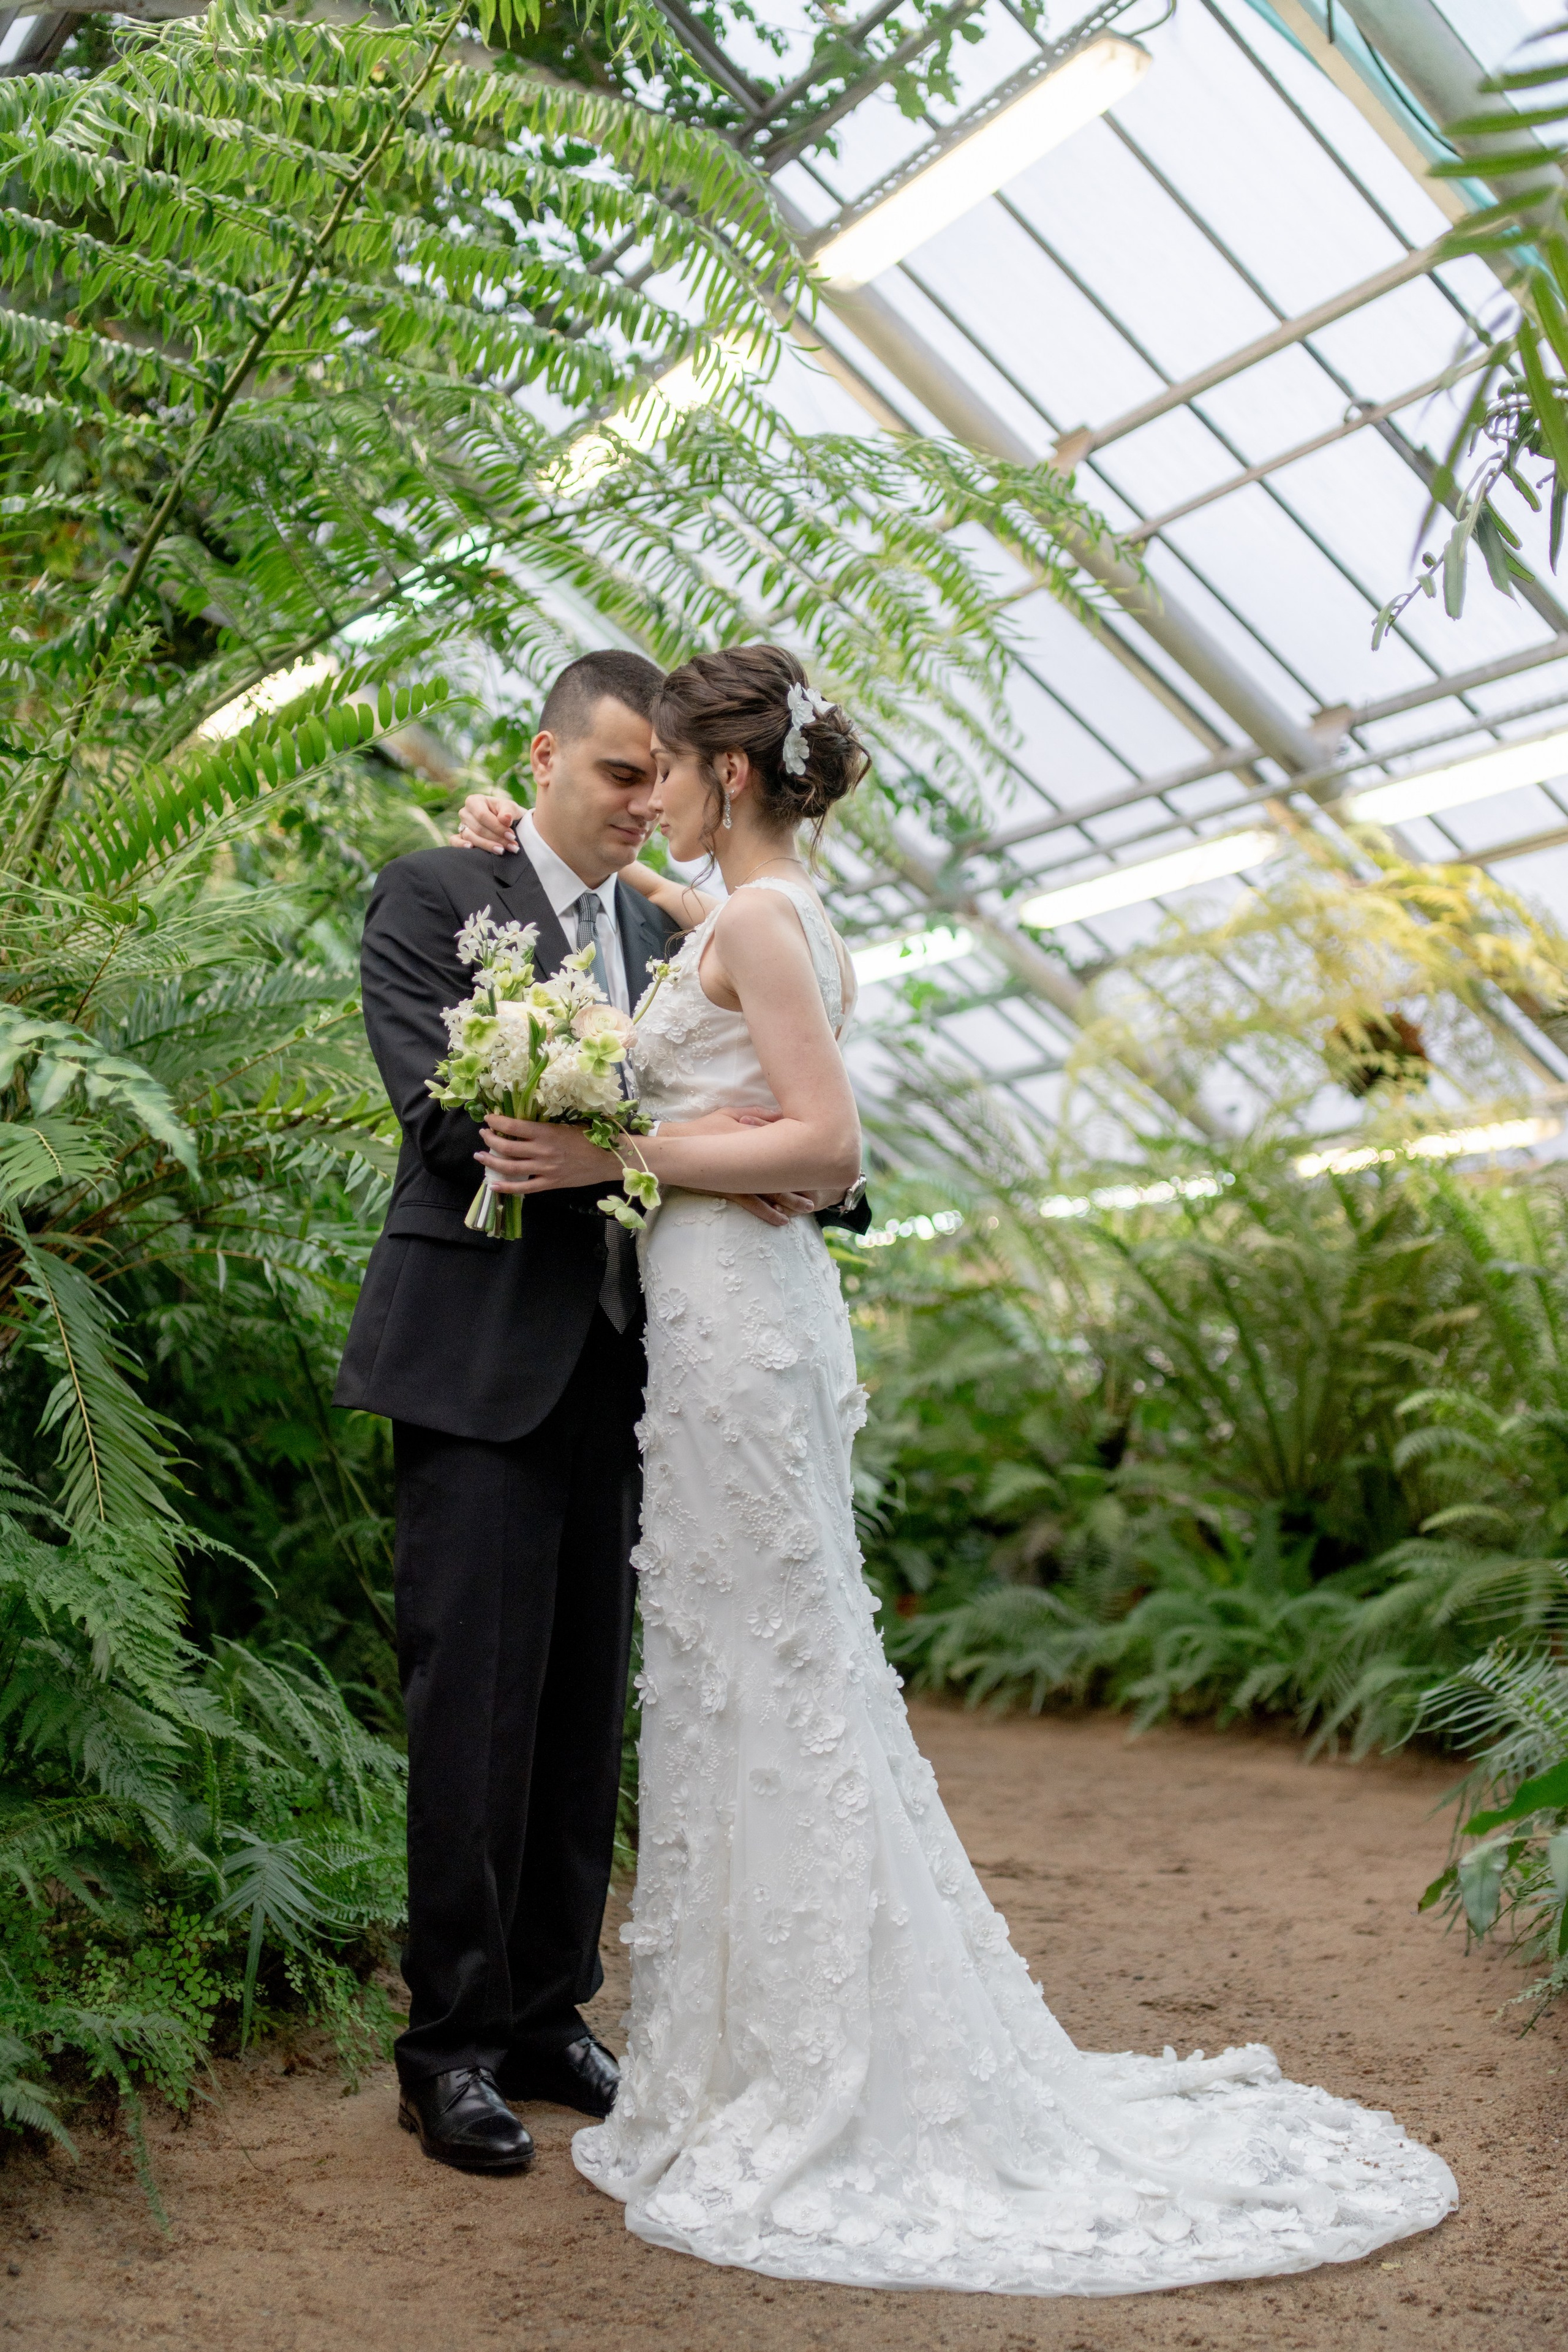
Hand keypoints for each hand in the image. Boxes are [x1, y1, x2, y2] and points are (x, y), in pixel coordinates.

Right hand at [455, 790, 524, 851]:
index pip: (482, 815)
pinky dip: (460, 845)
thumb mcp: (511, 808)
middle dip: (497, 839)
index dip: (497, 827)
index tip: (512, 836)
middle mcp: (465, 812)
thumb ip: (509, 811)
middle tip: (512, 846)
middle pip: (478, 828)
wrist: (508, 823)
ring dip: (488, 846)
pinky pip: (454, 841)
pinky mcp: (460, 837)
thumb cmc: (508, 813)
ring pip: (470, 837)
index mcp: (474, 801)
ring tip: (502, 851)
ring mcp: (461, 825)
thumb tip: (505, 819)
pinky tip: (471, 848)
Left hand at [478, 1113, 619, 1193]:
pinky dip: (506, 1187)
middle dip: (490, 1139)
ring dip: (491, 1161)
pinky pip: (523, 1188)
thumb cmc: (590, 1138)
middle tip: (483, 1135)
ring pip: (510, 1166)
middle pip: (507, 1146)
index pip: (514, 1125)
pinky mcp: (549, 1183)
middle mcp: (542, 1151)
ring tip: (480, 1155)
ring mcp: (544, 1169)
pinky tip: (493, 1184)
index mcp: (546, 1132)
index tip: (489, 1118)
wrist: (608, 1159)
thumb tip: (522, 1124)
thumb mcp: (565, 1125)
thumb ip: (544, 1127)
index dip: (497, 1121)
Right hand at [654, 1107, 814, 1222]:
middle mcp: (749, 1154)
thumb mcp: (730, 1113)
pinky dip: (768, 1212)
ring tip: (808, 1207)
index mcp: (753, 1133)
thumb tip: (781, 1116)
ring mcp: (738, 1173)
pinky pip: (752, 1203)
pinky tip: (781, 1220)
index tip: (821, 1161)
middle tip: (822, 1191)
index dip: (804, 1153)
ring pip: (771, 1189)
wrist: (675, 1145)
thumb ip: (756, 1114)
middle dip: (804, 1181)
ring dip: (791, 1200)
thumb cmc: (703, 1128)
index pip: (784, 1142)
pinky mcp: (728, 1187)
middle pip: (784, 1169)